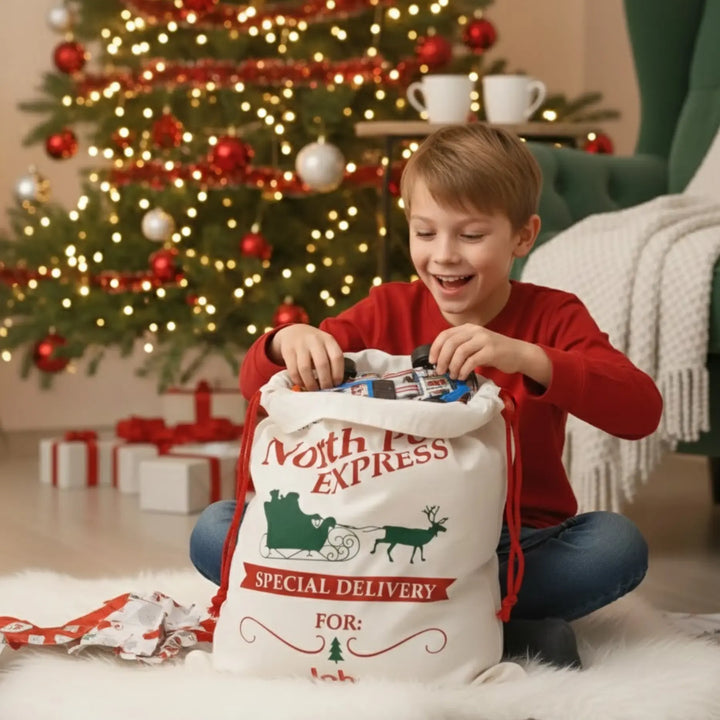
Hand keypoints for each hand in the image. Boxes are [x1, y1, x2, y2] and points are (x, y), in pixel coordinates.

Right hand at [269, 325, 345, 389]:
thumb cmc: (314, 345)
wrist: (293, 332)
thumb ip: (331, 361)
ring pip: (305, 368)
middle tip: (325, 389)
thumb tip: (336, 384)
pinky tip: (303, 384)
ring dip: (311, 383)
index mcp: (328, 340)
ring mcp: (300, 345)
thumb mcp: (326, 346)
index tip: (336, 384)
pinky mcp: (288, 351)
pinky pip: (293, 370)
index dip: (338, 373)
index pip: (337, 357)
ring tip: (314, 389)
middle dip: (325, 381)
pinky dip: (299, 381)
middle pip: (322, 364)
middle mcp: (315, 340)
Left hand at [429, 324, 551, 386]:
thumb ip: (461, 347)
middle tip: (440, 371)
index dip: (435, 348)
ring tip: (453, 375)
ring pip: (460, 352)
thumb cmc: (494, 352)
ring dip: (453, 366)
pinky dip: (464, 370)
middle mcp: (475, 331)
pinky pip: (472, 361)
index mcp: (468, 328)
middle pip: (450, 343)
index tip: (432, 361)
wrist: (519, 353)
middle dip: (442, 359)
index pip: (445, 335)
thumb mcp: (476, 344)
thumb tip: (440, 360)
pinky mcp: (491, 351)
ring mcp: (484, 340)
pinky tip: (462, 376)